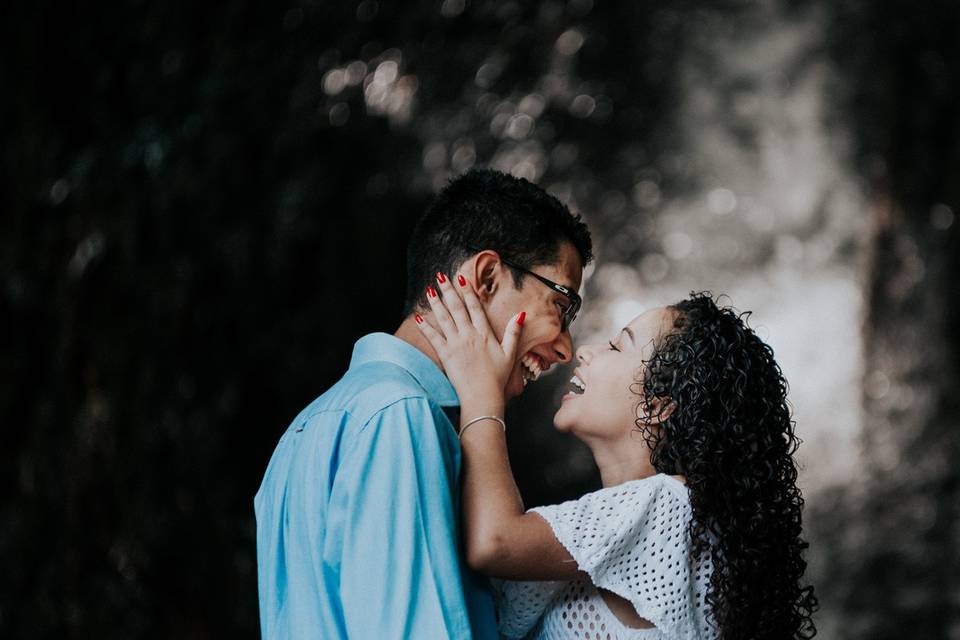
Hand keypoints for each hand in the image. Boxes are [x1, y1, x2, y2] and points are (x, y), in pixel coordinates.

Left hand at [415, 273, 523, 405]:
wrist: (483, 396)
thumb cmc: (497, 377)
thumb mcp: (510, 353)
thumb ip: (514, 332)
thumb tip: (521, 314)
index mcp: (484, 334)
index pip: (475, 307)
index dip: (468, 292)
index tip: (462, 279)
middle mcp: (469, 335)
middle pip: (457, 308)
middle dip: (448, 291)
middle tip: (441, 277)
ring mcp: (456, 344)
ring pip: (444, 318)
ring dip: (436, 303)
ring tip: (430, 290)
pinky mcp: (446, 355)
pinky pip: (433, 337)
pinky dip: (425, 326)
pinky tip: (418, 317)